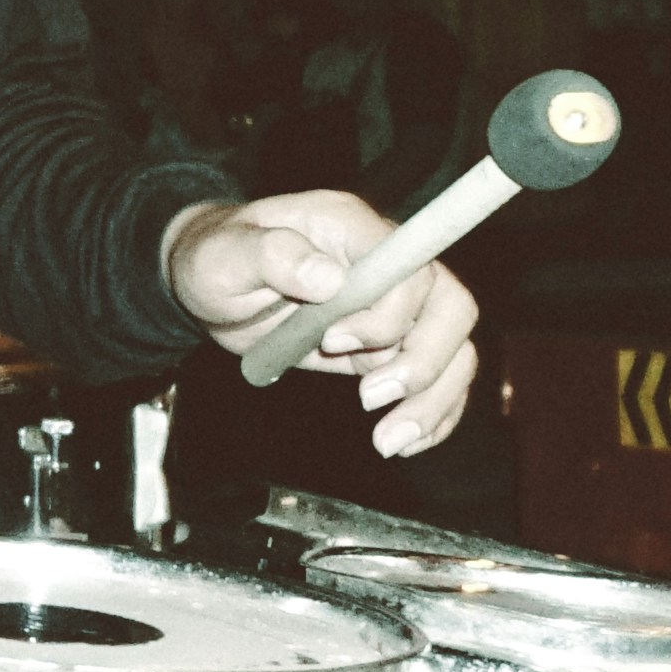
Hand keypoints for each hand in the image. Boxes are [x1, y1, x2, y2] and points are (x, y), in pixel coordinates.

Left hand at [160, 191, 482, 460]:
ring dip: (433, 401)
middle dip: (424, 364)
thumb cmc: (218, 259)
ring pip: (455, 349)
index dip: (389, 314)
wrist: (215, 286)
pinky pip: (440, 377)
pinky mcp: (389, 346)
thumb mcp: (225, 255)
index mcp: (352, 230)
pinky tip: (406, 441)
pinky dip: (435, 413)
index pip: (410, 269)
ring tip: (389, 441)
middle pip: (452, 309)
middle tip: (369, 399)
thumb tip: (327, 278)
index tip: (332, 342)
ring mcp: (395, 307)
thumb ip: (272, 255)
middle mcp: (386, 265)